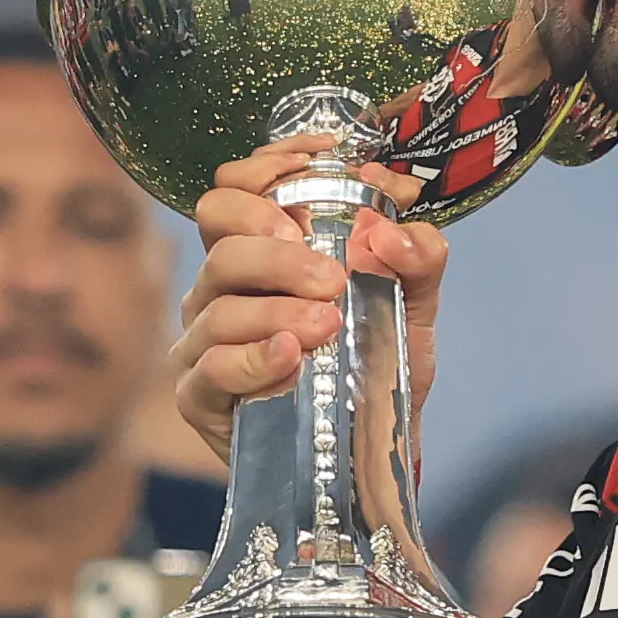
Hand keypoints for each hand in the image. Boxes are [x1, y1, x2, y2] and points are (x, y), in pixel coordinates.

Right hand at [173, 140, 446, 465]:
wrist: (374, 448)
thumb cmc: (376, 364)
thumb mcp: (413, 303)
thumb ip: (418, 255)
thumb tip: (391, 228)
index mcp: (259, 249)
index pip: (233, 188)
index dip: (265, 169)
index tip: (316, 170)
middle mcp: (221, 286)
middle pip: (220, 235)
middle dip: (278, 251)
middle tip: (331, 278)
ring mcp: (202, 340)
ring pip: (216, 304)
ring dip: (276, 308)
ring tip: (328, 325)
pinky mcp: (199, 395)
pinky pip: (209, 367)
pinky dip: (252, 358)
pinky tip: (291, 358)